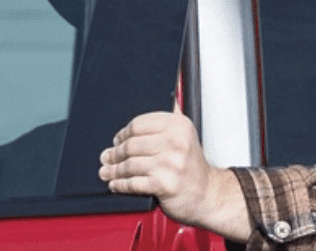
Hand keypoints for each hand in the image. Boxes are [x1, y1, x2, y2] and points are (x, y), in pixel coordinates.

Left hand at [99, 111, 251, 241]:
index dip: (122, 134)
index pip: (138, 124)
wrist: (208, 194)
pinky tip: (116, 184)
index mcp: (179, 126)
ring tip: (107, 172)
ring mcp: (171, 163)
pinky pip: (132, 182)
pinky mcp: (164, 184)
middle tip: (107, 157)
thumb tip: (136, 121)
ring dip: (113, 170)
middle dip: (114, 153)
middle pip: (130, 144)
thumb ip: (165, 125)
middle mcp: (176, 142)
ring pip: (129, 164)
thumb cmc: (193, 169)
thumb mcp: (185, 138)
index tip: (117, 141)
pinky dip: (120, 184)